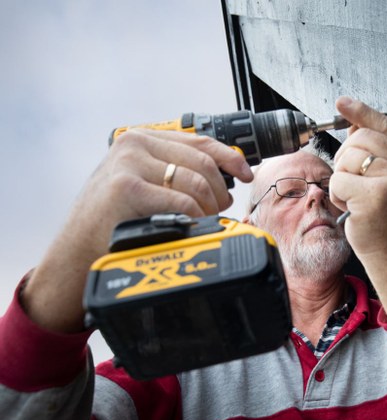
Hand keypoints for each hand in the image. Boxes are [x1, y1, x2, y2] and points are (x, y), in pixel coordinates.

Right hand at [22, 129, 252, 331]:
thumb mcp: (143, 183)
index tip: (246, 173)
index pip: (199, 140)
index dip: (230, 157)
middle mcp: (134, 144)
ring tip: (202, 221)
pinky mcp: (127, 188)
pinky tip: (189, 226)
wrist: (77, 251)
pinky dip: (195, 218)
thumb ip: (174, 169)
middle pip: (203, 163)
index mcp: (140, 139)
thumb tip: (227, 170)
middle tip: (218, 210)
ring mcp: (129, 164)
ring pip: (197, 183)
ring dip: (209, 208)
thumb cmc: (115, 220)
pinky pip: (183, 202)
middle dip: (220, 190)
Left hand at [330, 97, 386, 261]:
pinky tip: (353, 207)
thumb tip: (354, 123)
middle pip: (359, 139)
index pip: (384, 124)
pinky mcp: (374, 196)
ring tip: (357, 197)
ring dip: (342, 179)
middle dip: (347, 159)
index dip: (361, 111)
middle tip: (356, 182)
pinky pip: (339, 181)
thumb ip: (375, 150)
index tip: (342, 103)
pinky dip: (338, 195)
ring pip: (347, 159)